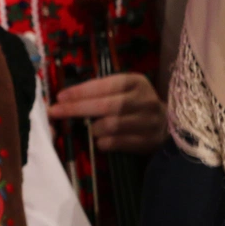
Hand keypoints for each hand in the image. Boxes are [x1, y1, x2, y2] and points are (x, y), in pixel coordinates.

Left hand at [48, 73, 166, 153]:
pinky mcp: (149, 141)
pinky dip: (104, 143)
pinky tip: (99, 142)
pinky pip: (120, 143)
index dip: (80, 91)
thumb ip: (101, 91)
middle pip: (106, 106)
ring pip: (112, 125)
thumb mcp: (123, 90)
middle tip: (56, 112)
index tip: (59, 97)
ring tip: (87, 129)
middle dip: (77, 109)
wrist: (168, 125)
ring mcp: (149, 122)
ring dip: (93, 129)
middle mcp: (144, 100)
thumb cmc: (136, 103)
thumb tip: (66, 98)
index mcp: (136, 82)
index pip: (104, 85)